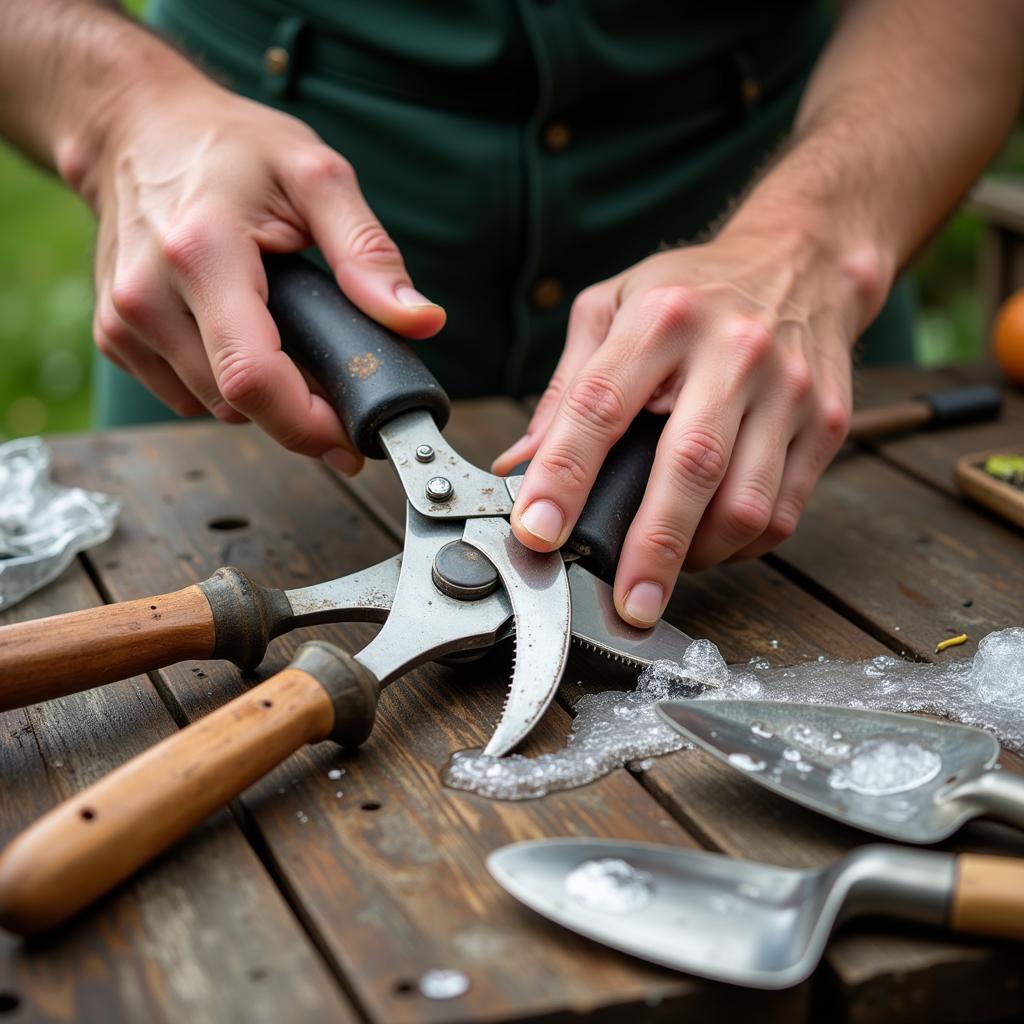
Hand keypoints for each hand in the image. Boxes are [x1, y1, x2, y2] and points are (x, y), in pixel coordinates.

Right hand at [83, 77, 444, 472]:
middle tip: (338, 393)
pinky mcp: (115, 335)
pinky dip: (223, 384)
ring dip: (261, 398)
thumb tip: (420, 321)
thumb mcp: (316, 176)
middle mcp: (148, 294)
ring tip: (289, 344)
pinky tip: (241, 337)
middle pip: (235, 403)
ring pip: (212, 406)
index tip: (351, 441)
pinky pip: (184, 394)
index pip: (252, 377)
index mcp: (202, 253)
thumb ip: (368, 252)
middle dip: (297, 414)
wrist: (137, 128)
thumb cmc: (231, 147)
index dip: (307, 426)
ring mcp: (124, 320)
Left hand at [495, 227, 873, 626]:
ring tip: (665, 571)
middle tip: (626, 604)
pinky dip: (741, 545)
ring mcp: (788, 390)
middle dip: (651, 548)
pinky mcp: (827, 422)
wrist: (803, 260)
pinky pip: (784, 510)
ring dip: (700, 556)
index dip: (563, 477)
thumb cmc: (693, 290)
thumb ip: (566, 389)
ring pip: (746, 502)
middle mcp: (731, 353)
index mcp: (660, 320)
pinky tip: (711, 545)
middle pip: (689, 467)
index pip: (600, 407)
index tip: (537, 532)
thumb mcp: (613, 308)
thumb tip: (520, 466)